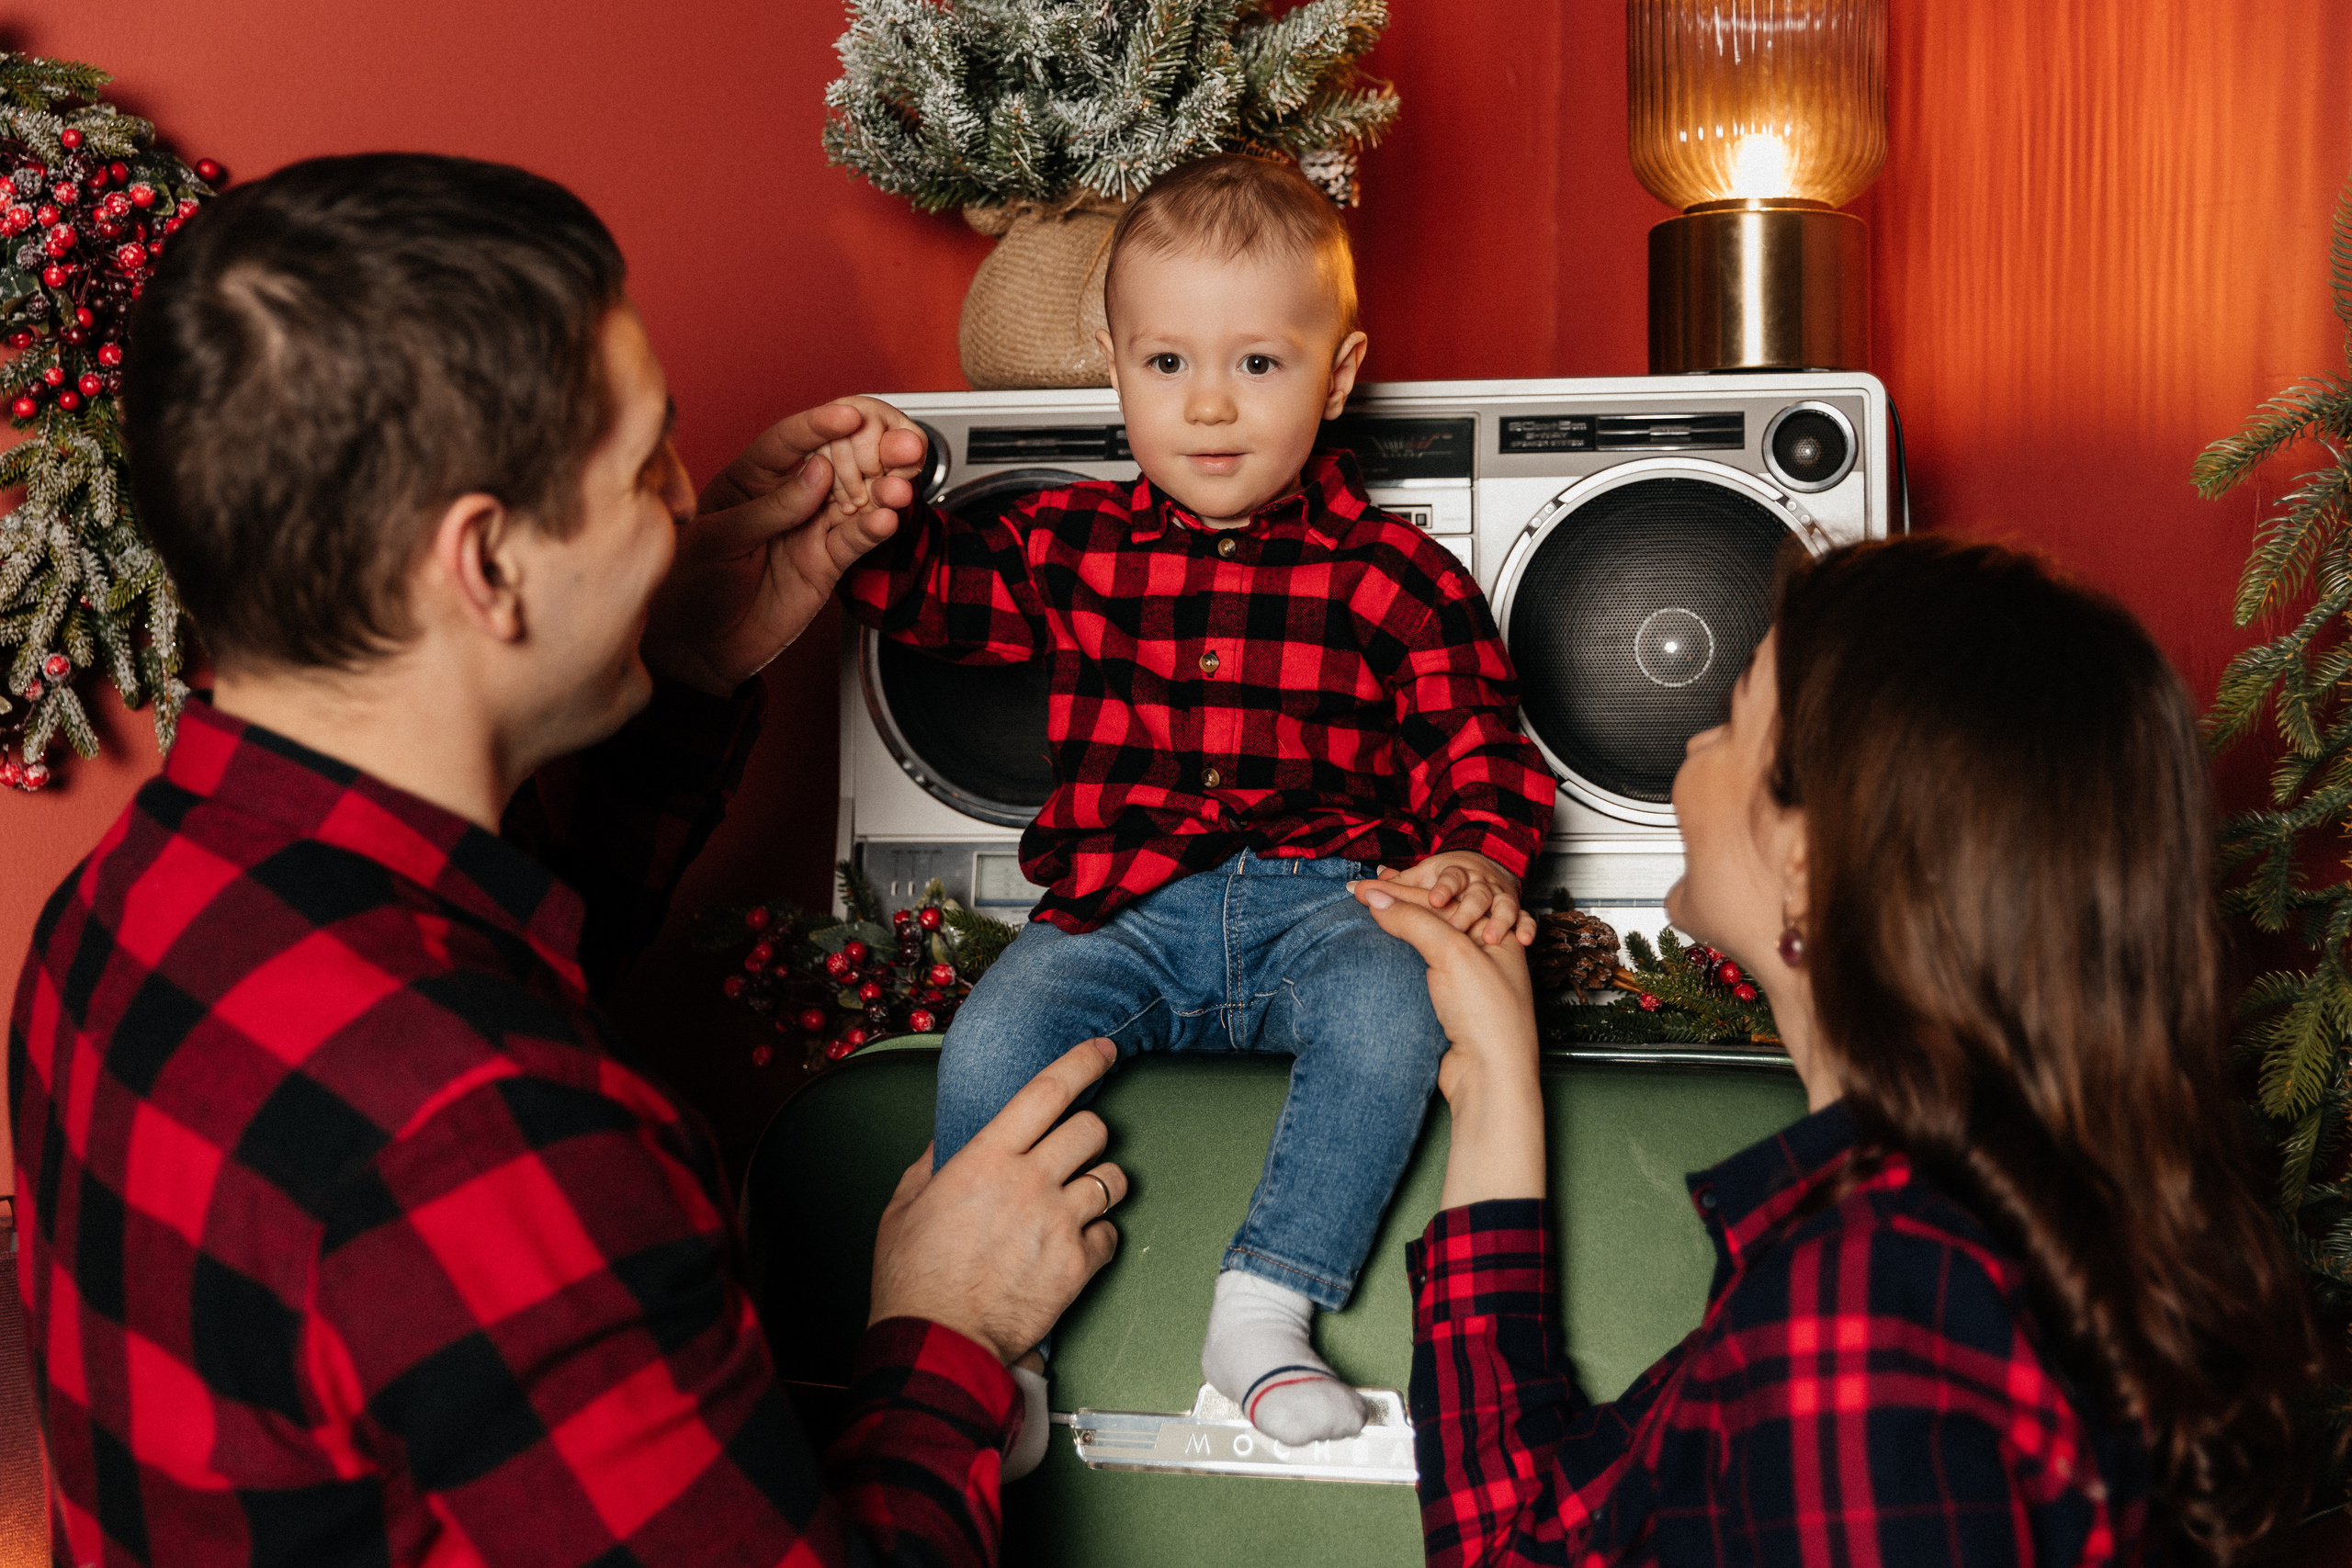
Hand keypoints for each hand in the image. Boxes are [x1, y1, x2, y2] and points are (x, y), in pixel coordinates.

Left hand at [641, 400, 929, 693]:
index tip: (851, 416)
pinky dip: (875, 528)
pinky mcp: (827, 563)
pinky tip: (887, 518)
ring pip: (857, 498)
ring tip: (901, 487)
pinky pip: (856, 540)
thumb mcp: (716, 539)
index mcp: (750, 478)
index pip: (790, 440)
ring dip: (885, 488)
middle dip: (874, 449)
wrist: (699, 649)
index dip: (822, 424)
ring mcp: (810, 529)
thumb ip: (768, 508)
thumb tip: (816, 473)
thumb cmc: (690, 586)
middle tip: (903, 445)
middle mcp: (787, 497)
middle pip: (838, 461)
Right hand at [868, 1038, 1126, 1362]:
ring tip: (1078, 1200)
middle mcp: (1029, 1182)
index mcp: (986, 1158)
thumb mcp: (905, 1208)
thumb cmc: (913, 1279)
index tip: (1103, 1050)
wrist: (938, 1342)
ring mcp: (1058, 1223)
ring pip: (1112, 1179)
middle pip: (1092, 1130)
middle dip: (1090, 1134)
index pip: (1047, 1092)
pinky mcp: (1077, 1264)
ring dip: (1100, 1184)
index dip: (1082, 1063)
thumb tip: (946, 1143)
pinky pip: (1110, 1233)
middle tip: (1075, 1151)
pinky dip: (1098, 1236)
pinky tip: (1072, 1246)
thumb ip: (931, 1166)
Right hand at [1352, 877, 1546, 1205]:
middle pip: (1431, 919)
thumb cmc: (1488, 1017)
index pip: (1440, 901)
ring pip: (1424, 944)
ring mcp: (1467, 979)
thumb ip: (1413, 920)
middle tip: (1354, 893)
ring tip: (1363, 915)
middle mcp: (1484, 953)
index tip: (1363, 885)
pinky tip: (1380, 949)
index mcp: (1496, 933)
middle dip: (1392, 905)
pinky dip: (1398, 956)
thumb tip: (1377, 899)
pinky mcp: (1450, 1004)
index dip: (1399, 890)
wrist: (1489, 1078)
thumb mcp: (1452, 953)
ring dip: (1393, 928)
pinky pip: (1420, 969)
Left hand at [1387, 851, 1530, 946]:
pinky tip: (1524, 940)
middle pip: (1477, 894)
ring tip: (1492, 937)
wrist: (1484, 867)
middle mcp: (1480, 885)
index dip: (1442, 888)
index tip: (1434, 900)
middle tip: (1456, 926)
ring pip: (1503, 905)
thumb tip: (1355, 890)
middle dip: (1469, 909)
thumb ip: (1393, 890)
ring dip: (1499, 919)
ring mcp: (1500, 900)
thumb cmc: (1444, 882)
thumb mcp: (1421, 882)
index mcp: (1456, 875)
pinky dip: (1528, 927)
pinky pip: (1526, 919)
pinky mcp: (1515, 915)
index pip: (1450, 878)